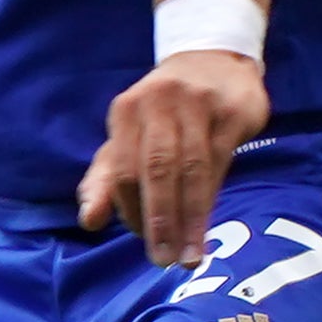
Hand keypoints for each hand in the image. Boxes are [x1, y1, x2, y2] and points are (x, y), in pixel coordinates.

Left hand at [77, 48, 267, 265]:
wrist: (214, 61)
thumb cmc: (163, 112)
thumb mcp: (128, 137)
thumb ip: (106, 178)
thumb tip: (89, 220)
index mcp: (127, 111)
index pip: (124, 169)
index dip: (131, 210)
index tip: (143, 244)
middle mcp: (159, 102)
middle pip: (157, 169)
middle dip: (159, 219)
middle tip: (164, 260)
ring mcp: (198, 104)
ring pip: (191, 169)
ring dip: (190, 217)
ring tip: (190, 255)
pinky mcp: (232, 111)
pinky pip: (220, 160)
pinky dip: (212, 195)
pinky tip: (208, 222)